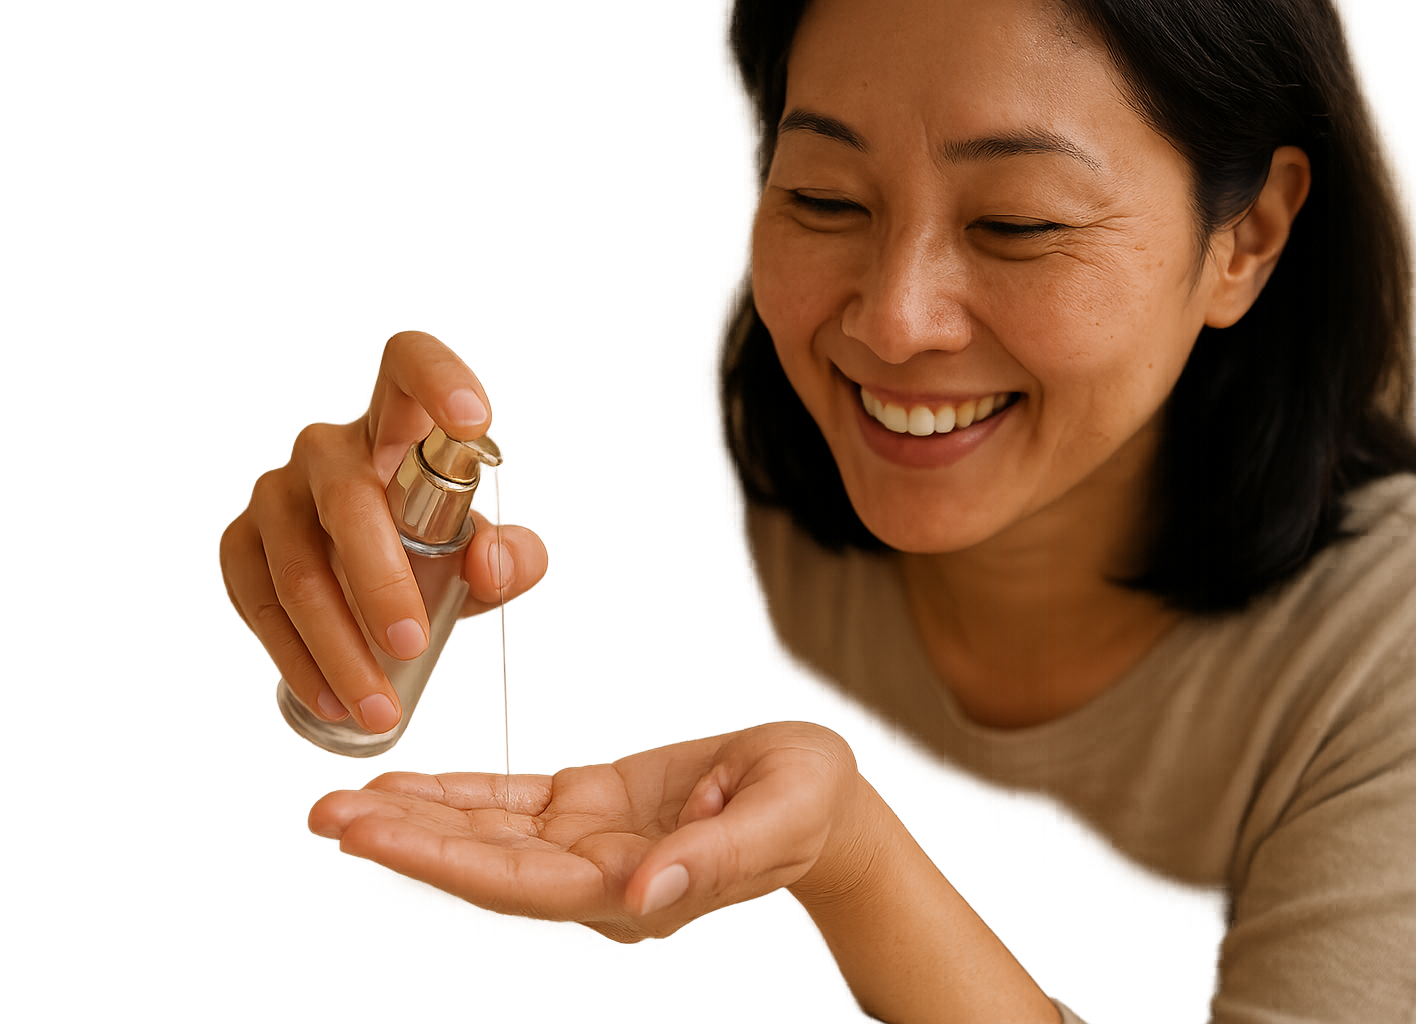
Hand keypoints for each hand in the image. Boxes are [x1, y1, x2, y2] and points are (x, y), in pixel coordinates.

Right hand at [219, 331, 547, 731]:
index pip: (407, 367)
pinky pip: (259, 604)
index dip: (439, 380)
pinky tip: (330, 696)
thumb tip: (492, 563)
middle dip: (380, 582)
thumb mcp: (476, 548)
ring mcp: (276, 494)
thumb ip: (505, 555)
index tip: (475, 419)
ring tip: (378, 704)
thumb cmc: (427, 543)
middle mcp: (327, 450)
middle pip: (348, 501)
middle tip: (412, 643)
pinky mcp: (241, 544)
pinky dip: (296, 659)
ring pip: (298, 569)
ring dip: (337, 646)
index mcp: (395, 428)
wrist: (360, 570)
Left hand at [307, 723, 870, 941]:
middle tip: (330, 819)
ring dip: (415, 819)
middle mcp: (596, 875)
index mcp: (636, 885)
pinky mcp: (587, 807)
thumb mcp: (779, 818)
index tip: (379, 840)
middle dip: (404, 843)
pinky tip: (410, 788)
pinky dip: (456, 794)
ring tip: (345, 803)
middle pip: (482, 865)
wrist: (818, 800)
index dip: (445, 862)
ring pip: (484, 834)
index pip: (522, 883)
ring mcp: (587, 843)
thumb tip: (647, 890)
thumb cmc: (808, 807)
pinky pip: (509, 803)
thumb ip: (716, 859)